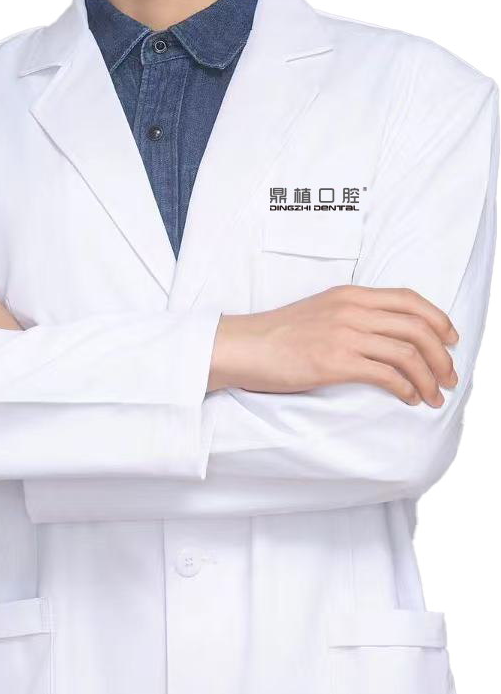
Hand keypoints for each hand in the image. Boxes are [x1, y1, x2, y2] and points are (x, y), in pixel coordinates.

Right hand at [207, 284, 459, 406]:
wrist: (243, 346)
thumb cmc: (278, 335)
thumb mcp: (321, 311)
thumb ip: (353, 315)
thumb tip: (387, 336)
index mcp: (351, 295)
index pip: (410, 300)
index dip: (438, 319)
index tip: (450, 338)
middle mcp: (352, 310)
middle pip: (417, 327)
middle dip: (442, 354)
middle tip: (449, 375)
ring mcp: (345, 335)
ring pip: (408, 352)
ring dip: (430, 377)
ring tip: (434, 394)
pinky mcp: (335, 362)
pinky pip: (387, 374)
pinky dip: (407, 388)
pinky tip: (409, 398)